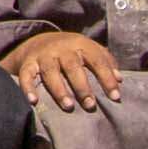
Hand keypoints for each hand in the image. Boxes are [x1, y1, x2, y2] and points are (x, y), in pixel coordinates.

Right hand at [5, 29, 124, 111]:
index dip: (107, 78)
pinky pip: (26, 75)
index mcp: (80, 44)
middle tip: (90, 105)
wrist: (38, 42)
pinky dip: (28, 88)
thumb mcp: (90, 50)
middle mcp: (61, 48)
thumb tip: (120, 80)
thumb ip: (106, 62)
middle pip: (72, 66)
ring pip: (50, 71)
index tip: (115, 97)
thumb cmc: (72, 51)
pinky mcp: (27, 63)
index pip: (96, 60)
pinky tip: (34, 101)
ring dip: (59, 89)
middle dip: (82, 86)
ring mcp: (44, 55)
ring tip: (68, 106)